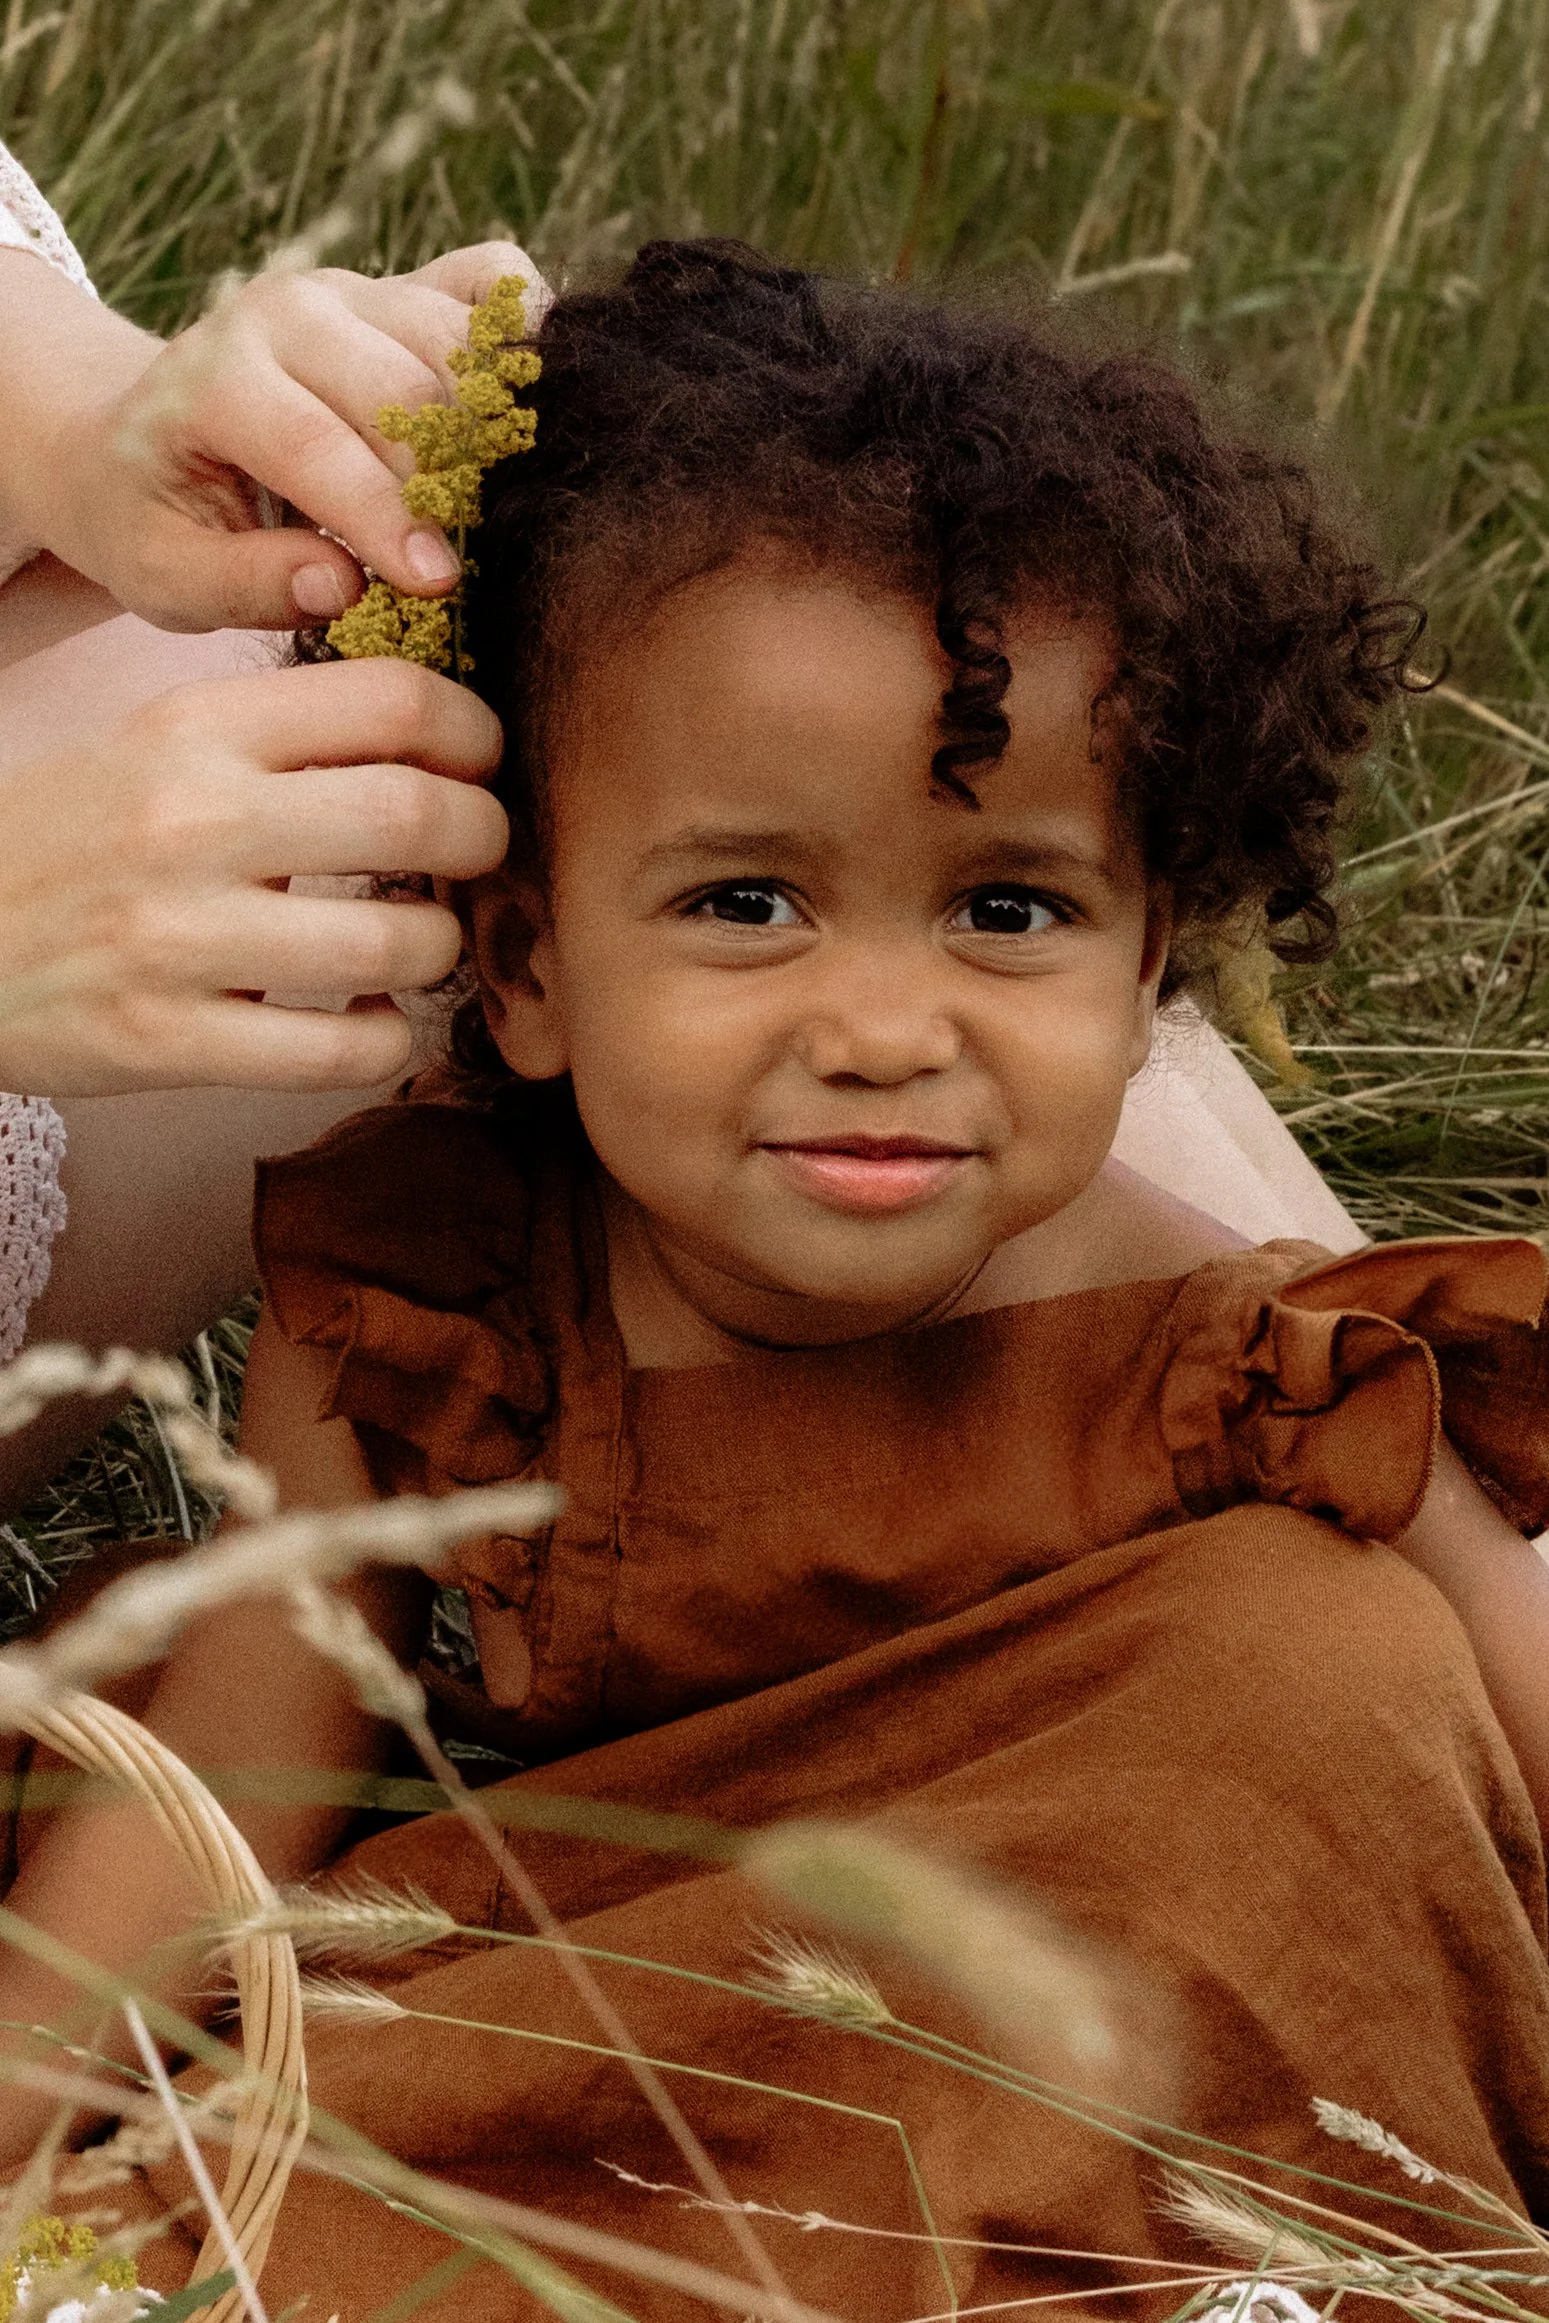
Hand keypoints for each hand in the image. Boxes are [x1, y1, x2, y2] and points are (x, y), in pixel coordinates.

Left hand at [0, 241, 545, 632]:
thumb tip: (344, 587)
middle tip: (476, 568)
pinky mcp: (405, 285)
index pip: (317, 442)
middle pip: (406, 388)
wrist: (141, 434)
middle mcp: (290, 310)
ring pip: (460, 340)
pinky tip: (524, 412)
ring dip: (497, 428)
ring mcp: (356, 288)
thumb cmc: (157, 518)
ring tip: (501, 513)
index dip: (384, 516)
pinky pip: (493, 279)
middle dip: (451, 484)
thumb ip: (245, 586)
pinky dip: (528, 333)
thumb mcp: (163, 575)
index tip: (438, 585)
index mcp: (217, 376)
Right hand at [0, 657, 506, 1094]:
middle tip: (477, 853)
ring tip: (416, 944)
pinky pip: (346, 1052)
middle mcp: (191, 821)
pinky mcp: (167, 1042)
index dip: (471, 730)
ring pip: (399, 944)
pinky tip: (372, 1018)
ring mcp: (179, 940)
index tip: (478, 761)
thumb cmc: (66, 842)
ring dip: (439, 948)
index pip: (393, 699)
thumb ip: (281, 739)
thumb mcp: (153, 748)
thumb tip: (439, 741)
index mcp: (193, 728)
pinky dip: (390, 1038)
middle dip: (483, 836)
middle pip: (420, 814)